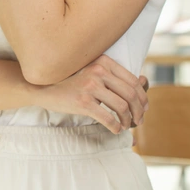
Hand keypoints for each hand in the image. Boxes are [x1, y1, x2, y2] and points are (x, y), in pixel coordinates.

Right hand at [33, 55, 148, 134]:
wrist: (44, 87)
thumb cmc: (72, 82)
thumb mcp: (94, 73)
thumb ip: (117, 77)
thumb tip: (145, 82)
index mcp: (103, 61)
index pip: (133, 80)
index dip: (143, 97)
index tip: (144, 108)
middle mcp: (98, 70)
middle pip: (130, 94)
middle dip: (139, 111)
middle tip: (139, 121)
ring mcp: (90, 85)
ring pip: (122, 107)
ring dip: (128, 120)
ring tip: (126, 125)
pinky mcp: (83, 101)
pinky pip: (108, 117)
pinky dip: (115, 127)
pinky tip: (115, 129)